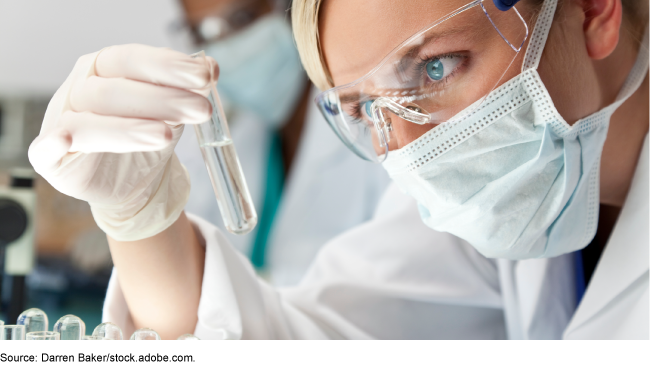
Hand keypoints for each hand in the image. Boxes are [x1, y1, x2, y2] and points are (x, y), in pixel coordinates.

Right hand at [29, 44, 216, 240]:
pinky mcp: (52, 159)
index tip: (205, 76)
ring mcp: (62, 123)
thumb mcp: (173, 110)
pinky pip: (44, 151)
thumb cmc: (149, 134)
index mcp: (105, 68)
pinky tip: (64, 141)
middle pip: (114, 91)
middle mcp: (80, 90)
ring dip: (129, 128)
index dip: (167, 66)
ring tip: (167, 136)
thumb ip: (187, 88)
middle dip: (162, 100)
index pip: (131, 59)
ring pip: (88, 122)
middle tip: (201, 110)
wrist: (135, 181)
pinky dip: (53, 145)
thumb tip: (210, 68)